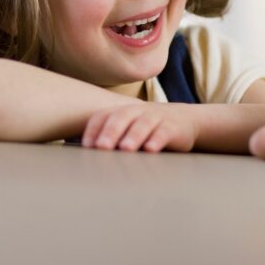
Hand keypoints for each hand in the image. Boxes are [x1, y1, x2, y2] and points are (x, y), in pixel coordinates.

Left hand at [82, 103, 196, 152]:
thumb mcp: (128, 128)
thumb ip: (108, 138)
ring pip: (143, 124)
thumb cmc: (147, 128)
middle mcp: (137, 112)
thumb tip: (79, 153)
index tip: (86, 146)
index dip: (93, 129)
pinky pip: (164, 132)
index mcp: (122, 112)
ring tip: (125, 149)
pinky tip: (151, 149)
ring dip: (133, 136)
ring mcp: (156, 117)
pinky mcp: (173, 127)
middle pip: (121, 117)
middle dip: (110, 132)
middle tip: (101, 147)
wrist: (185, 119)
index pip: (103, 116)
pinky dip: (157, 140)